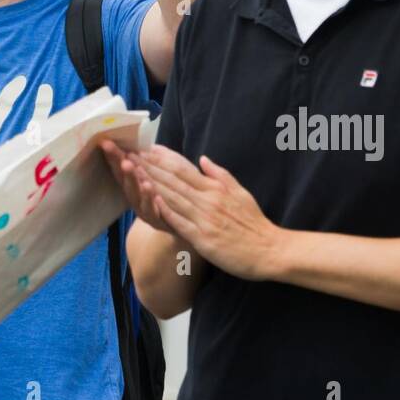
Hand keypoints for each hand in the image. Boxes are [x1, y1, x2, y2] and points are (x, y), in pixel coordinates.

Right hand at [98, 138, 173, 233]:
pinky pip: (153, 211)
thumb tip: (143, 139)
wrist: (190, 222)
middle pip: (125, 180)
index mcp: (135, 182)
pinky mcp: (158, 221)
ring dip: (132, 180)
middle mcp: (135, 196)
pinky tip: (149, 188)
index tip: (106, 142)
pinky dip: (149, 200)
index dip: (114, 155)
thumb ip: (156, 155)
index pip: (122, 166)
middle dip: (121, 166)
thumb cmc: (175, 191)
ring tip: (129, 167)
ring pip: (136, 195)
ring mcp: (145, 210)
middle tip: (117, 154)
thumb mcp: (168, 168)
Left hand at [135, 144, 285, 280]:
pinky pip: (179, 222)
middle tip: (130, 154)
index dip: (163, 158)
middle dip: (150, 166)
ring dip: (151, 183)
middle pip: (173, 180)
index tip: (147, 148)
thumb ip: (220, 175)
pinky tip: (149, 201)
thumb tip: (202, 159)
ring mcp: (204, 219)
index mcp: (215, 188)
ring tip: (133, 172)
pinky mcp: (202, 238)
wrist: (269, 250)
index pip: (184, 168)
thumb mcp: (240, 192)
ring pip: (172, 197)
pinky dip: (163, 210)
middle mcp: (208, 200)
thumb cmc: (254, 223)